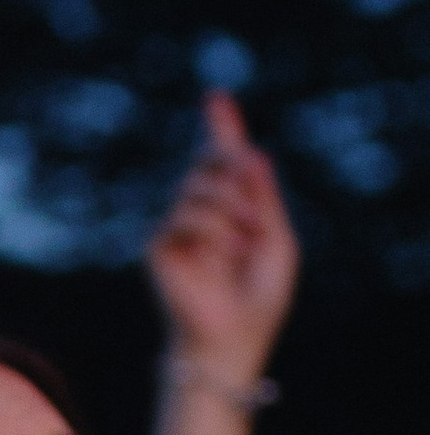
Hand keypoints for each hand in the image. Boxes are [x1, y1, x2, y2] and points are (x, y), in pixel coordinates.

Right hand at [146, 94, 297, 385]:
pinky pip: (184, 217)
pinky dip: (211, 233)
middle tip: (253, 206)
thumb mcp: (275, 239)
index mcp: (232, 210)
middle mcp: (201, 214)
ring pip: (198, 188)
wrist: (232, 338)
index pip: (221, 160)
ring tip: (243, 244)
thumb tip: (250, 150)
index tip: (215, 97)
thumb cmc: (258, 297)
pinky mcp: (159, 246)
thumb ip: (263, 195)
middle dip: (233, 170)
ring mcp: (177, 228)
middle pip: (210, 162)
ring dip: (230, 210)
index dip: (220, 127)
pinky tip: (218, 258)